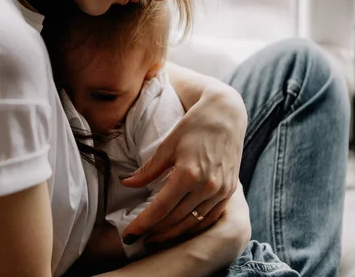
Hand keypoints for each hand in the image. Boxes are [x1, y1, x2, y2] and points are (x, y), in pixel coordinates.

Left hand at [120, 83, 246, 244]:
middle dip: (154, 232)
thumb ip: (148, 170)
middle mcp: (207, 186)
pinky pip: (209, 218)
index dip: (142, 225)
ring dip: (172, 234)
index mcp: (188, 174)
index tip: (128, 235)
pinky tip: (179, 230)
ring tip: (154, 239)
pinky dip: (193, 227)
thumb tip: (125, 183)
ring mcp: (221, 191)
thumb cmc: (193, 125)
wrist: (226, 114)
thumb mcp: (167, 145)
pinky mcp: (229, 191)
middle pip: (175, 219)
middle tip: (137, 240)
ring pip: (193, 223)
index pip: (159, 208)